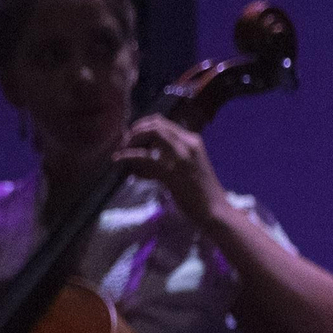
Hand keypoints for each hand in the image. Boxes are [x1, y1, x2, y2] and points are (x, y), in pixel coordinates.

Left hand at [113, 114, 226, 228]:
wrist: (214, 210)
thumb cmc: (199, 192)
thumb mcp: (187, 166)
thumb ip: (170, 155)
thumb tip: (144, 152)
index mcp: (192, 141)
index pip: (162, 122)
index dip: (142, 126)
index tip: (130, 137)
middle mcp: (188, 143)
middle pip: (155, 124)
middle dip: (135, 131)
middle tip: (123, 145)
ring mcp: (181, 156)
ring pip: (151, 134)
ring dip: (132, 140)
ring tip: (120, 152)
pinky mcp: (172, 172)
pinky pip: (145, 157)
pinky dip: (128, 156)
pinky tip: (118, 160)